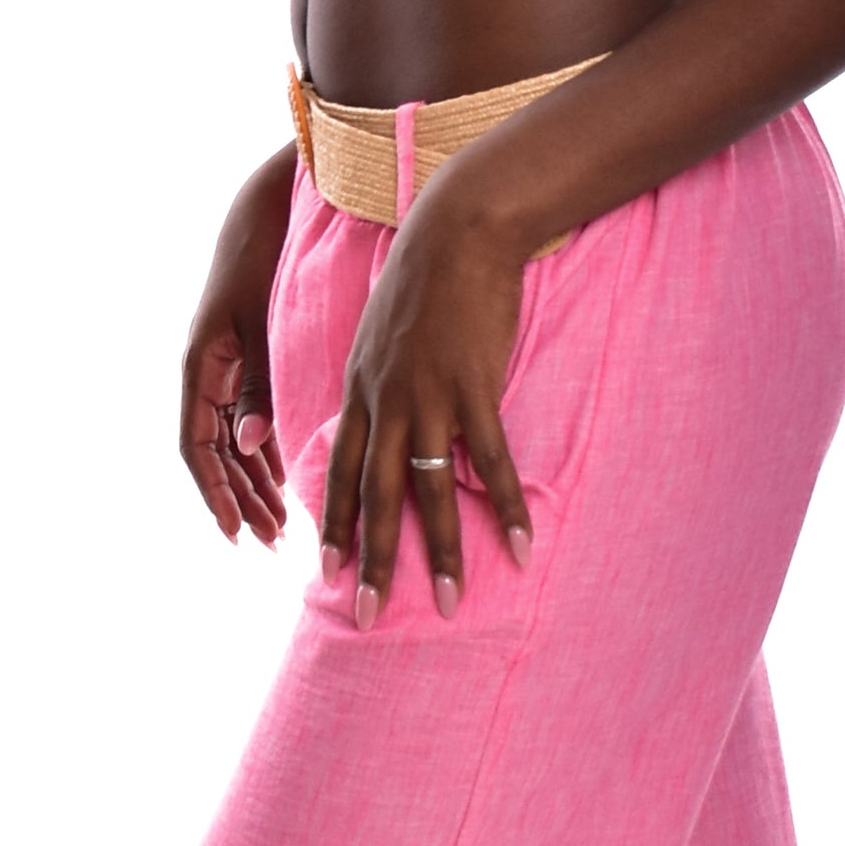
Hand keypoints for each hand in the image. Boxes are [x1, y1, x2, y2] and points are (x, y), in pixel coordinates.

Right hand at [180, 145, 296, 548]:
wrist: (267, 203)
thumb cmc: (259, 254)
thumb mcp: (255, 320)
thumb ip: (254, 384)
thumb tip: (247, 444)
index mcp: (200, 367)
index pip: (196, 448)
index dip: (214, 493)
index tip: (234, 532)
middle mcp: (209, 374)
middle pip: (217, 456)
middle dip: (241, 500)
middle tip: (270, 540)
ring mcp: (227, 369)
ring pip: (236, 443)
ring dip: (255, 484)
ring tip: (281, 525)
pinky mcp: (248, 362)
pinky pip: (252, 421)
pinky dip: (267, 454)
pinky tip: (286, 482)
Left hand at [319, 197, 532, 627]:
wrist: (456, 229)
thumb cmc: (422, 283)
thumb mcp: (379, 337)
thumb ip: (374, 385)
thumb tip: (373, 420)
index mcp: (359, 393)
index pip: (338, 473)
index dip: (333, 526)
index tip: (326, 573)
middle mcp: (386, 403)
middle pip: (374, 497)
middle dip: (371, 562)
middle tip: (367, 616)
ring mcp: (428, 398)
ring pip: (429, 491)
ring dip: (440, 552)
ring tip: (447, 603)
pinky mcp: (473, 387)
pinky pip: (490, 462)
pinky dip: (505, 507)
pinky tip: (519, 546)